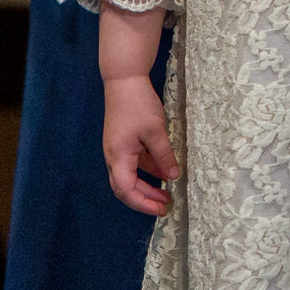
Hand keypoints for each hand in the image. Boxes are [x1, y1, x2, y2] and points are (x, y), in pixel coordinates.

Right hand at [102, 73, 178, 214]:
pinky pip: (136, 163)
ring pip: (131, 176)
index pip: (126, 190)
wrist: (124, 80)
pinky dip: (149, 170)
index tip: (160, 209)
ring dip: (148, 186)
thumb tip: (173, 176)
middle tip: (165, 206)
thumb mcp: (155, 131)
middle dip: (145, 199)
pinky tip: (165, 172)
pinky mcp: (125, 142)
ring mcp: (119, 149)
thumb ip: (164, 155)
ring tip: (167, 193)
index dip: (143, 203)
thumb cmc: (138, 105)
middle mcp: (115, 157)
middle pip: (126, 188)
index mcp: (119, 157)